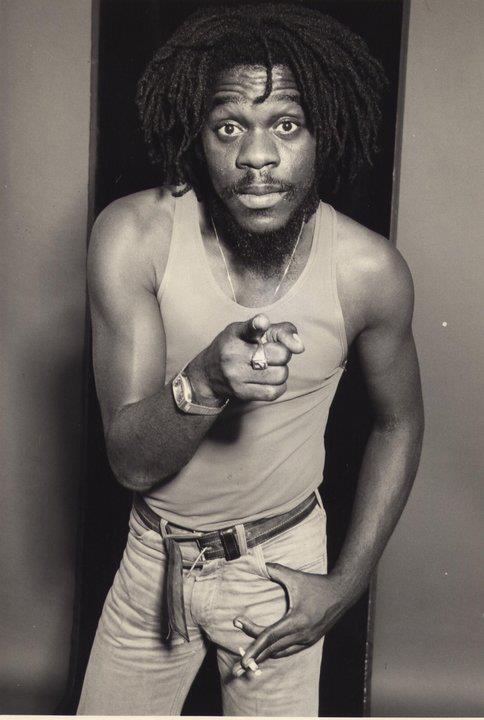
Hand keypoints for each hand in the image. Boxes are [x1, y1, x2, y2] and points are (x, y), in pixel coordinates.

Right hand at [187, 314, 304, 402]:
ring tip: (270, 367)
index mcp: (235, 334)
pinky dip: (278, 386)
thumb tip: (300, 347)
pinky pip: (274, 392)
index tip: (263, 322)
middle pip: (280, 354)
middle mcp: (234, 354)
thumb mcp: (250, 330)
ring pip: (280, 374)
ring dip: (281, 371)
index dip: (257, 325)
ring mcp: (236, 375)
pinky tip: (270, 380)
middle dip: (283, 354)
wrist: (207, 374)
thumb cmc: (236, 346)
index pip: (248, 328)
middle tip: (273, 355)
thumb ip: (279, 330)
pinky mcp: (241, 393)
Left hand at [232, 564, 351, 673]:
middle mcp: (301, 635)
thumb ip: (276, 571)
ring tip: (247, 663)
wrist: (342, 593)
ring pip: (280, 653)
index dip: (254, 648)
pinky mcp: (311, 640)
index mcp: (296, 621)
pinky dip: (276, 653)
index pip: (270, 637)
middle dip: (253, 658)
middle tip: (236, 668)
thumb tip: (259, 564)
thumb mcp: (295, 576)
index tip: (241, 658)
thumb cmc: (317, 584)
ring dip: (263, 657)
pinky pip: (289, 651)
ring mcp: (307, 640)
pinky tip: (267, 652)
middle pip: (272, 649)